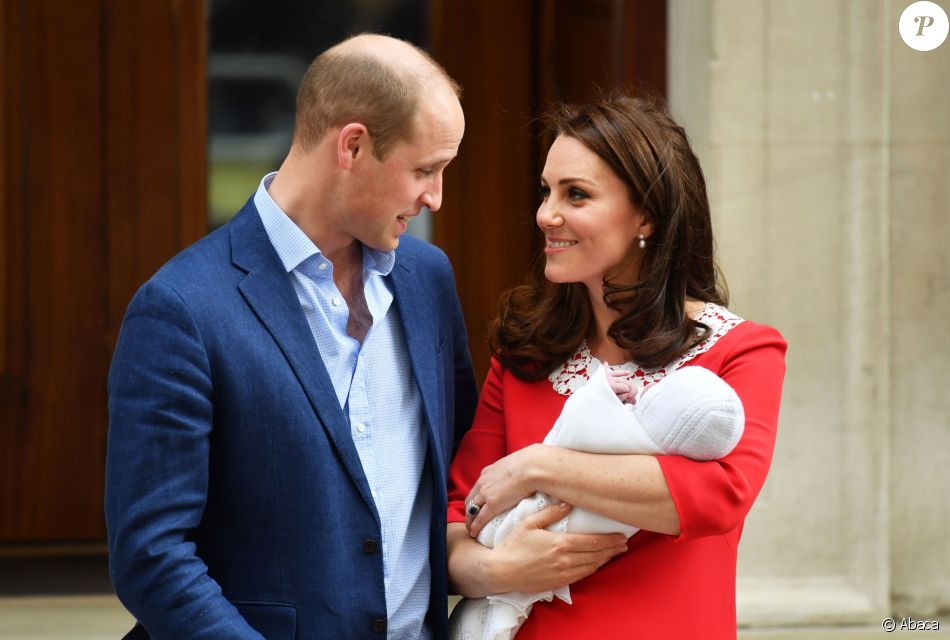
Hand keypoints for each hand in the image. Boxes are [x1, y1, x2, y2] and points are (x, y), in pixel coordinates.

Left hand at [465, 444, 543, 537]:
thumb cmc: (529, 464)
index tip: (478, 504)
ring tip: (471, 528)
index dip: (477, 497)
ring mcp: (486, 494)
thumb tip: (522, 473)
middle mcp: (483, 482)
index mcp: (489, 472)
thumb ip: (513, 470)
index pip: (478, 487)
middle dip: (470, 509)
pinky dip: (474, 526)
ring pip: (471, 509)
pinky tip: (474, 533)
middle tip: (472, 518)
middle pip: (471, 499)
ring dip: (470, 519)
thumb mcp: (514, 464)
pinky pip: (479, 518)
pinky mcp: (492, 505)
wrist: (530, 467)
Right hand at [488, 503, 627, 592]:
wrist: (502, 570)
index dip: (610, 540)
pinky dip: (593, 569)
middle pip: (596, 555)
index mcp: (560, 544)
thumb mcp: (529, 523)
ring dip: (605, 559)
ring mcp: (563, 573)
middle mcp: (565, 560)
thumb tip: (567, 503)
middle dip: (612, 549)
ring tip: (615, 553)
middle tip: (624, 544)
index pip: (593, 542)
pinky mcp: (558, 583)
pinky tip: (597, 563)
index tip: (621, 536)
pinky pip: (582, 576)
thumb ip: (550, 513)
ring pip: (591, 566)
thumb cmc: (514, 545)